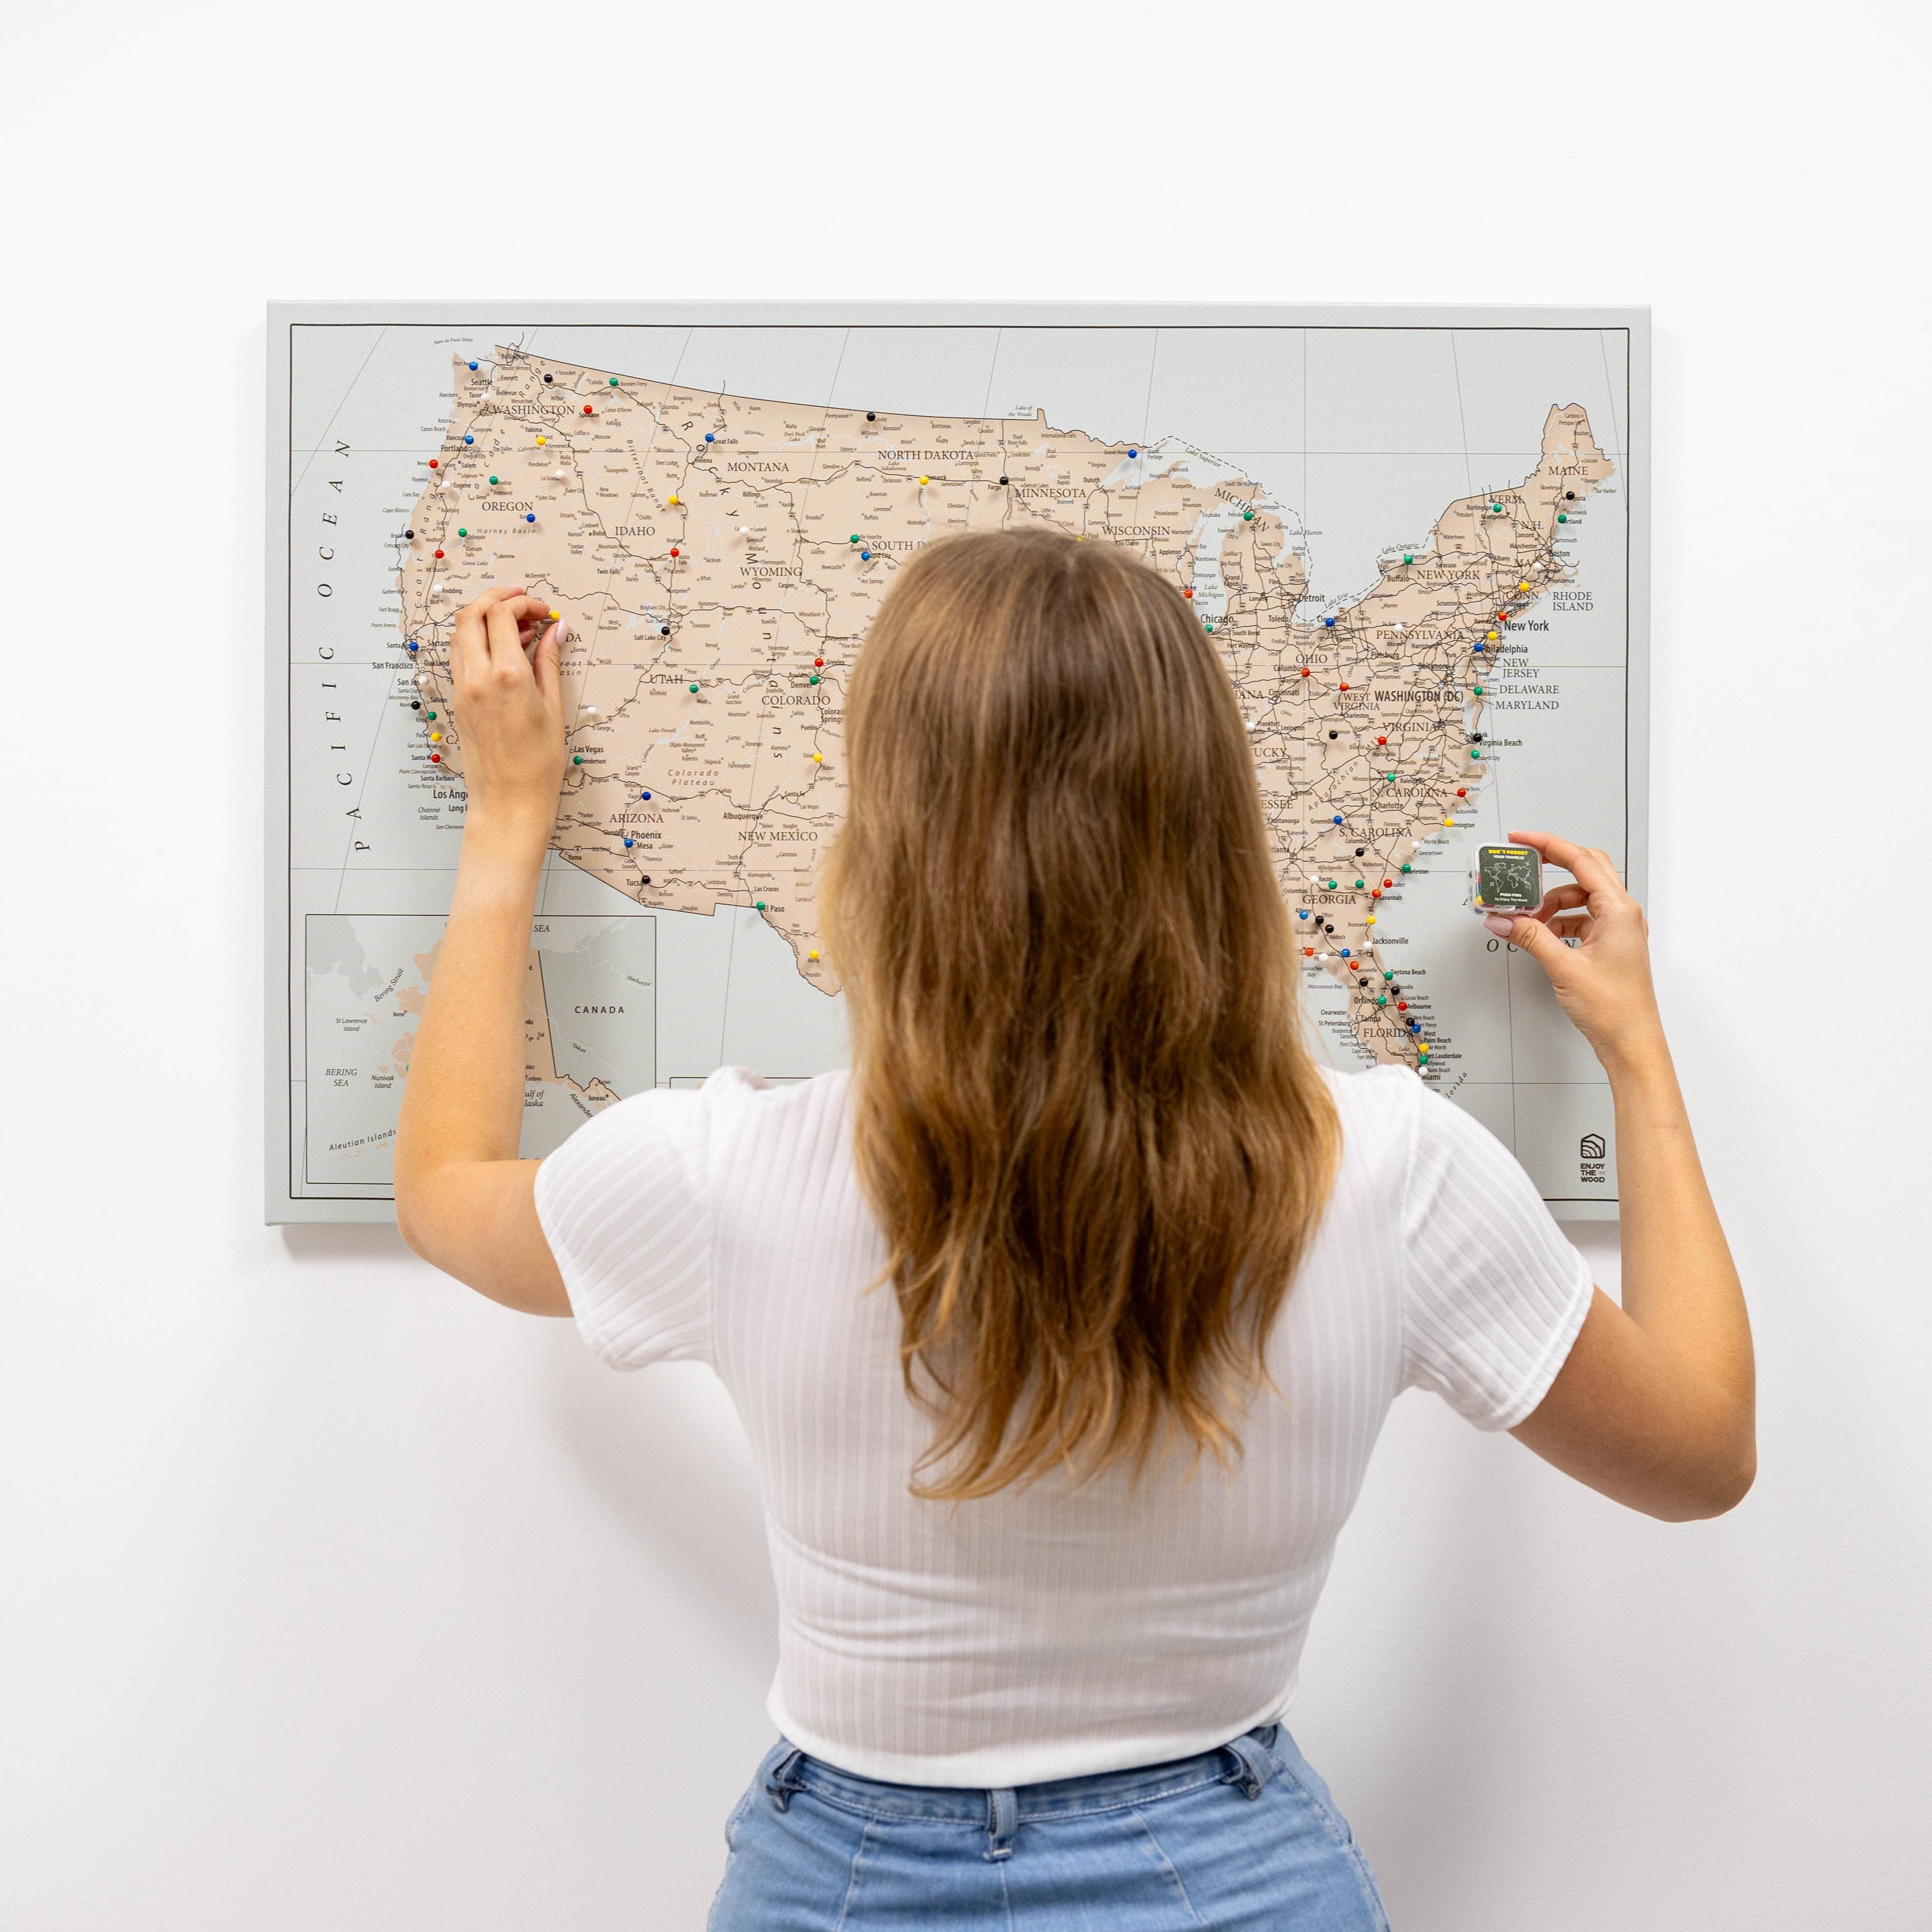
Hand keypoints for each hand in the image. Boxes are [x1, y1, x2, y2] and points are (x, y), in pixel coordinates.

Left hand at [448, 585, 566, 851]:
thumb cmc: (537, 765)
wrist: (508, 802)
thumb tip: (556, 631)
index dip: (524, 603)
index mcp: (507, 677)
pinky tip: (502, 649)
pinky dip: (476, 639)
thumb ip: (550, 663)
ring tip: (515, 625)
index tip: (544, 612)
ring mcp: (461, 688)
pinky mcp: (456, 699)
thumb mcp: (554, 709)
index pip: (502, 615)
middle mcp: (477, 677)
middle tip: (524, 603)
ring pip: (459, 631)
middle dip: (498, 598)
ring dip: (483, 616)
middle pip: (473, 613)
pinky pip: (459, 654)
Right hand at [1486, 831, 1665, 1069]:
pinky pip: (1582, 919)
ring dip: (1551, 903)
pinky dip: (1559, 922)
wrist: (1631, 1043)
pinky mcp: (1611, 945)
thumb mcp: (1564, 967)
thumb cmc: (1614, 1009)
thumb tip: (1503, 919)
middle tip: (1522, 868)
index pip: (1581, 861)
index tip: (1522, 839)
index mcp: (1619, 911)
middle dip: (1550, 869)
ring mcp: (1619, 929)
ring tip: (1526, 920)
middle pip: (1585, 872)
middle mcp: (1623, 914)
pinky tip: (1541, 936)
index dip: (1549, 845)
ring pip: (1581, 897)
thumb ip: (1530, 937)